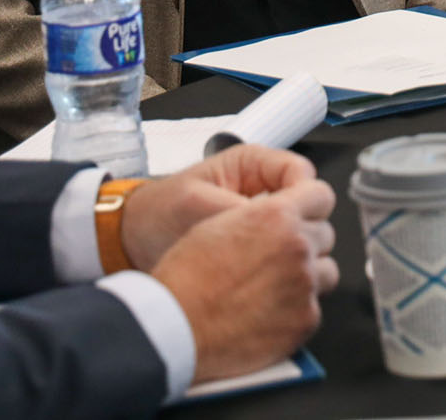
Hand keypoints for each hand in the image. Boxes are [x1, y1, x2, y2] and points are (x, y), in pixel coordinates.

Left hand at [120, 145, 321, 270]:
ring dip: (287, 252)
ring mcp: (267, 222)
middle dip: (297, 230)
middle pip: (311, 208)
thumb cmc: (159, 212)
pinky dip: (278, 270)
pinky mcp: (261, 249)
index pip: (305, 176)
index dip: (303, 199)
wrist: (133, 240)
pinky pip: (286, 258)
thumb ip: (234, 208)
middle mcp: (268, 191)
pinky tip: (258, 280)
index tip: (291, 222)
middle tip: (270, 251)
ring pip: (303, 236)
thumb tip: (269, 224)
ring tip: (260, 269)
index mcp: (256, 165)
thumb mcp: (195, 202)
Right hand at [152, 182, 337, 383]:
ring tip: (275, 286)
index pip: (321, 194)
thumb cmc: (185, 277)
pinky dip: (296, 309)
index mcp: (277, 215)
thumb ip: (262, 213)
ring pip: (326, 271)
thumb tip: (284, 213)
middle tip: (279, 257)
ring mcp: (304, 284)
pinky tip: (269, 312)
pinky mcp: (305, 319)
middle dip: (306, 242)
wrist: (173, 328)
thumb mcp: (219, 223)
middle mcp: (297, 245)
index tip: (305, 214)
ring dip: (308, 275)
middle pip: (325, 235)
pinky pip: (314, 307)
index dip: (310, 204)